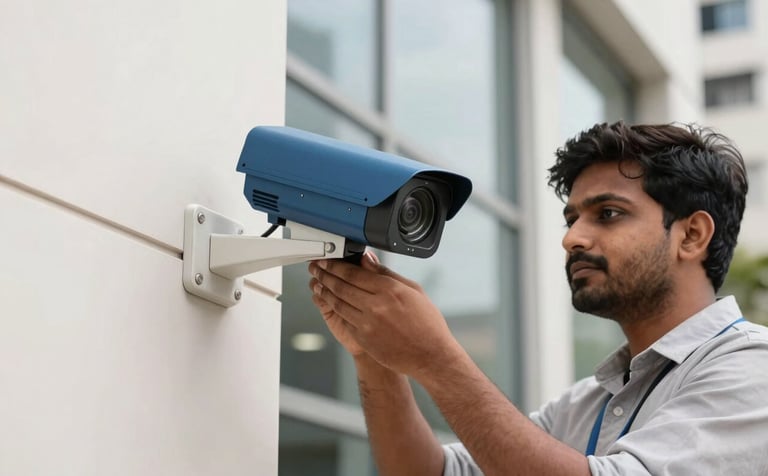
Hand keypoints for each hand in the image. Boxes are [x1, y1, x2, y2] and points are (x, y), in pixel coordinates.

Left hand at [308, 251, 460, 378]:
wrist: (430, 355)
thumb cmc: (426, 323)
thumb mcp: (412, 290)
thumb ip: (386, 273)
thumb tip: (367, 259)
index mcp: (389, 290)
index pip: (353, 273)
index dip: (335, 265)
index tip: (327, 260)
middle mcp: (376, 305)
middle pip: (341, 286)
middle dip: (325, 274)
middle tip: (316, 267)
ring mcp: (368, 323)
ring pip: (338, 302)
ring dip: (324, 290)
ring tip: (317, 282)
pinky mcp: (363, 338)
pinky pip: (344, 319)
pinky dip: (333, 308)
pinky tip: (328, 301)